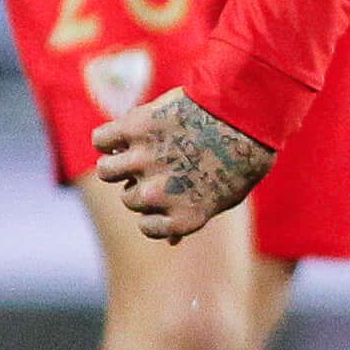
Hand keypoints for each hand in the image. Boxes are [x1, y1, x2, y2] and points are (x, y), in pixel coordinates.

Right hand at [92, 90, 272, 241]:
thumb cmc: (244, 152)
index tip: (169, 194)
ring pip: (106, 170)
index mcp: (184, 217)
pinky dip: (109, 137)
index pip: (148, 227)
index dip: (156, 210)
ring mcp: (144, 160)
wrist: (248, 107)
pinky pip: (101, 140)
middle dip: (142, 182)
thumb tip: (170, 242)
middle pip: (129, 198)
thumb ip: (192, 217)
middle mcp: (158, 194)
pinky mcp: (135, 128)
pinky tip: (128, 132)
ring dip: (119, 160)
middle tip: (164, 161)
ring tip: (138, 148)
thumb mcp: (227, 195)